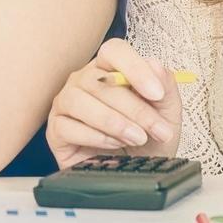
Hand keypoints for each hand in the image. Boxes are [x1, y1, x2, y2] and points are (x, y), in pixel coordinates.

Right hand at [45, 38, 182, 168]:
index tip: (157, 93)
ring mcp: (67, 103)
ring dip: (114, 122)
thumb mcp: (166, 113)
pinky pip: (68, 126)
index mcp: (110, 69)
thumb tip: (154, 65)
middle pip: (100, 81)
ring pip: (80, 101)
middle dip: (135, 109)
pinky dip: (96, 137)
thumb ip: (165, 86)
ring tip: (137, 138)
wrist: (137, 171)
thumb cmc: (148, 139)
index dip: (135, 69)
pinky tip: (115, 144)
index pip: (114, 51)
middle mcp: (84, 80)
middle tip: (157, 130)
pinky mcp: (56, 129)